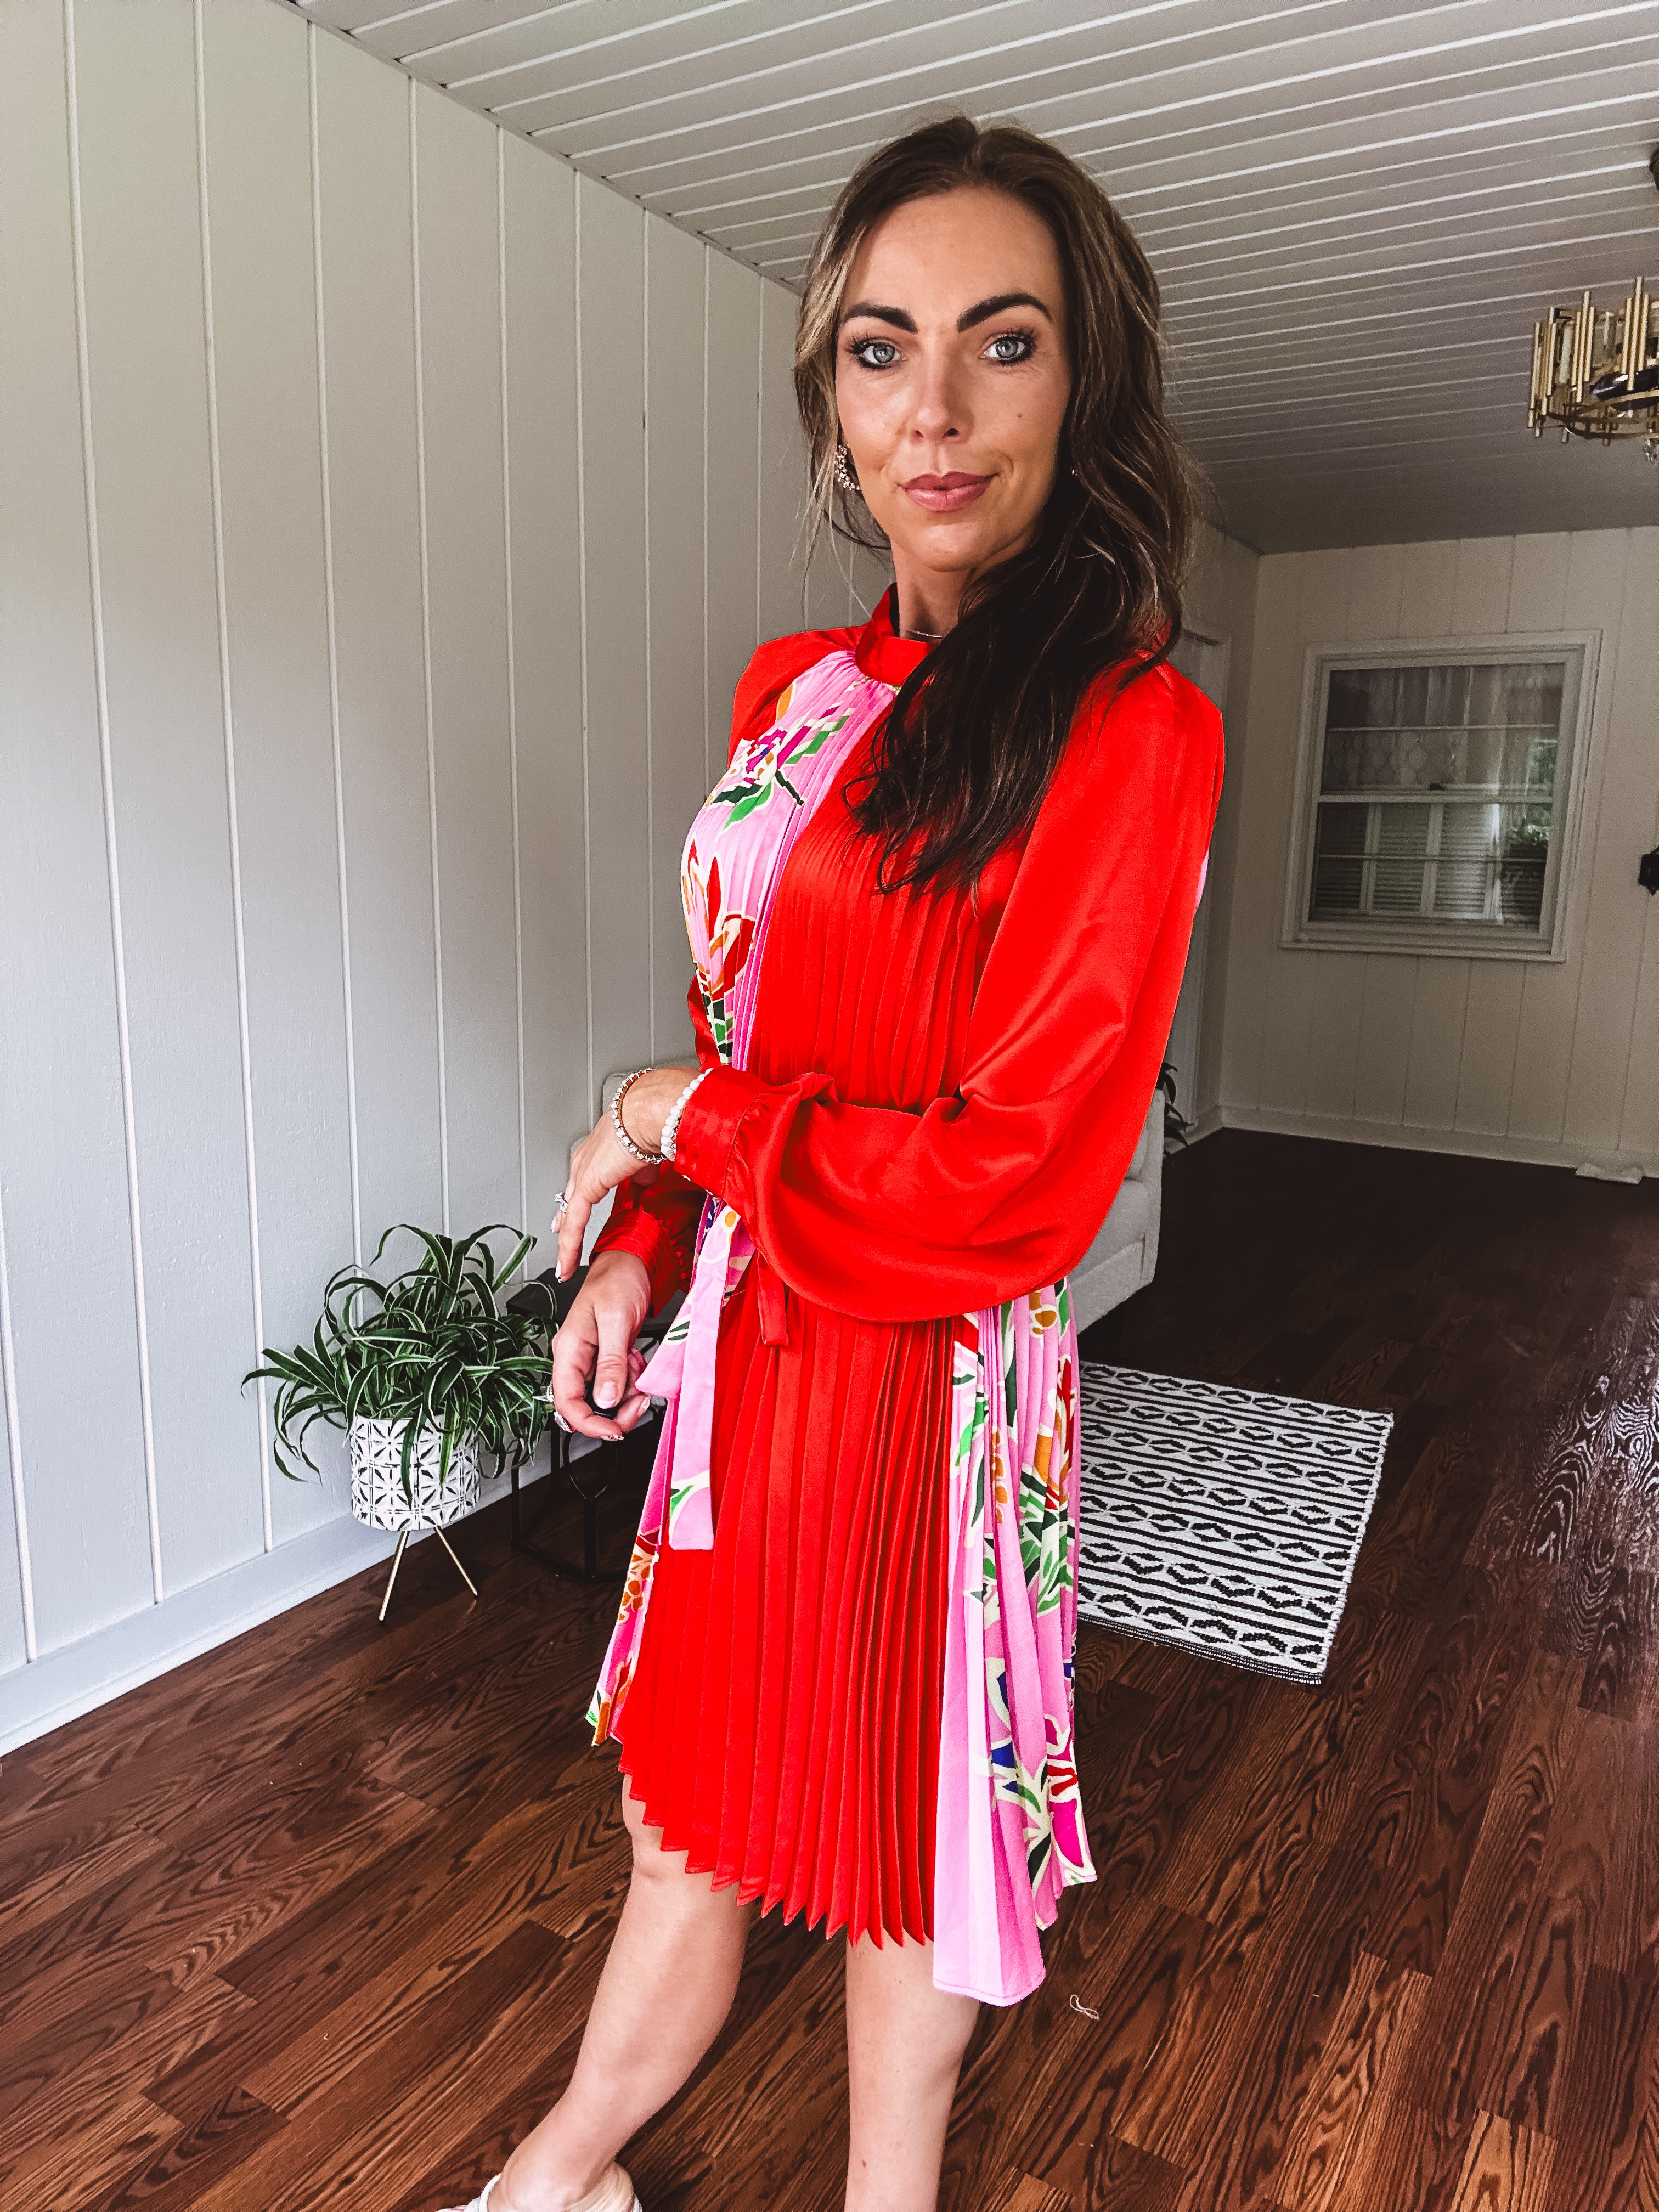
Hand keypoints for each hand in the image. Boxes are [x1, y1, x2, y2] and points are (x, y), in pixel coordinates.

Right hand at [550, 1251, 653, 1441]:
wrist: (632, 1260)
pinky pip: (619, 1381)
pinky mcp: (609, 1356)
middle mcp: (576, 1357)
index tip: (612, 1430)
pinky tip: (641, 1365)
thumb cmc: (618, 1278)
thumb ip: (610, 1362)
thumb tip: (607, 1399)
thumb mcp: (616, 1320)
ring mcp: (593, 1358)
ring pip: (607, 1396)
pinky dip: (634, 1381)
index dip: (587, 1423)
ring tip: (644, 1378)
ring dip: (629, 1395)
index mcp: (568, 1348)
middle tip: (640, 1404)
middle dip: (616, 1411)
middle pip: (587, 1404)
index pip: (565, 1401)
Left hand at [554, 1065, 697, 1281]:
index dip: (577, 1201)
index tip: (571, 1216)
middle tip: (559, 1238)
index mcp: (600, 1150)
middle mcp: (586, 1160)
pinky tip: (568, 1264)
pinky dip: (569, 1247)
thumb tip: (645, 1178)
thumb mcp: (648, 1154)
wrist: (652, 1112)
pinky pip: (573, 1224)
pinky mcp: (585, 1186)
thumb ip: (643, 1170)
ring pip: (569, 1216)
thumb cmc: (655, 1120)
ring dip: (567, 1243)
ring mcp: (583, 1173)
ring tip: (565, 1266)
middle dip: (564, 1222)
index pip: (583, 1182)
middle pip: (570, 1198)